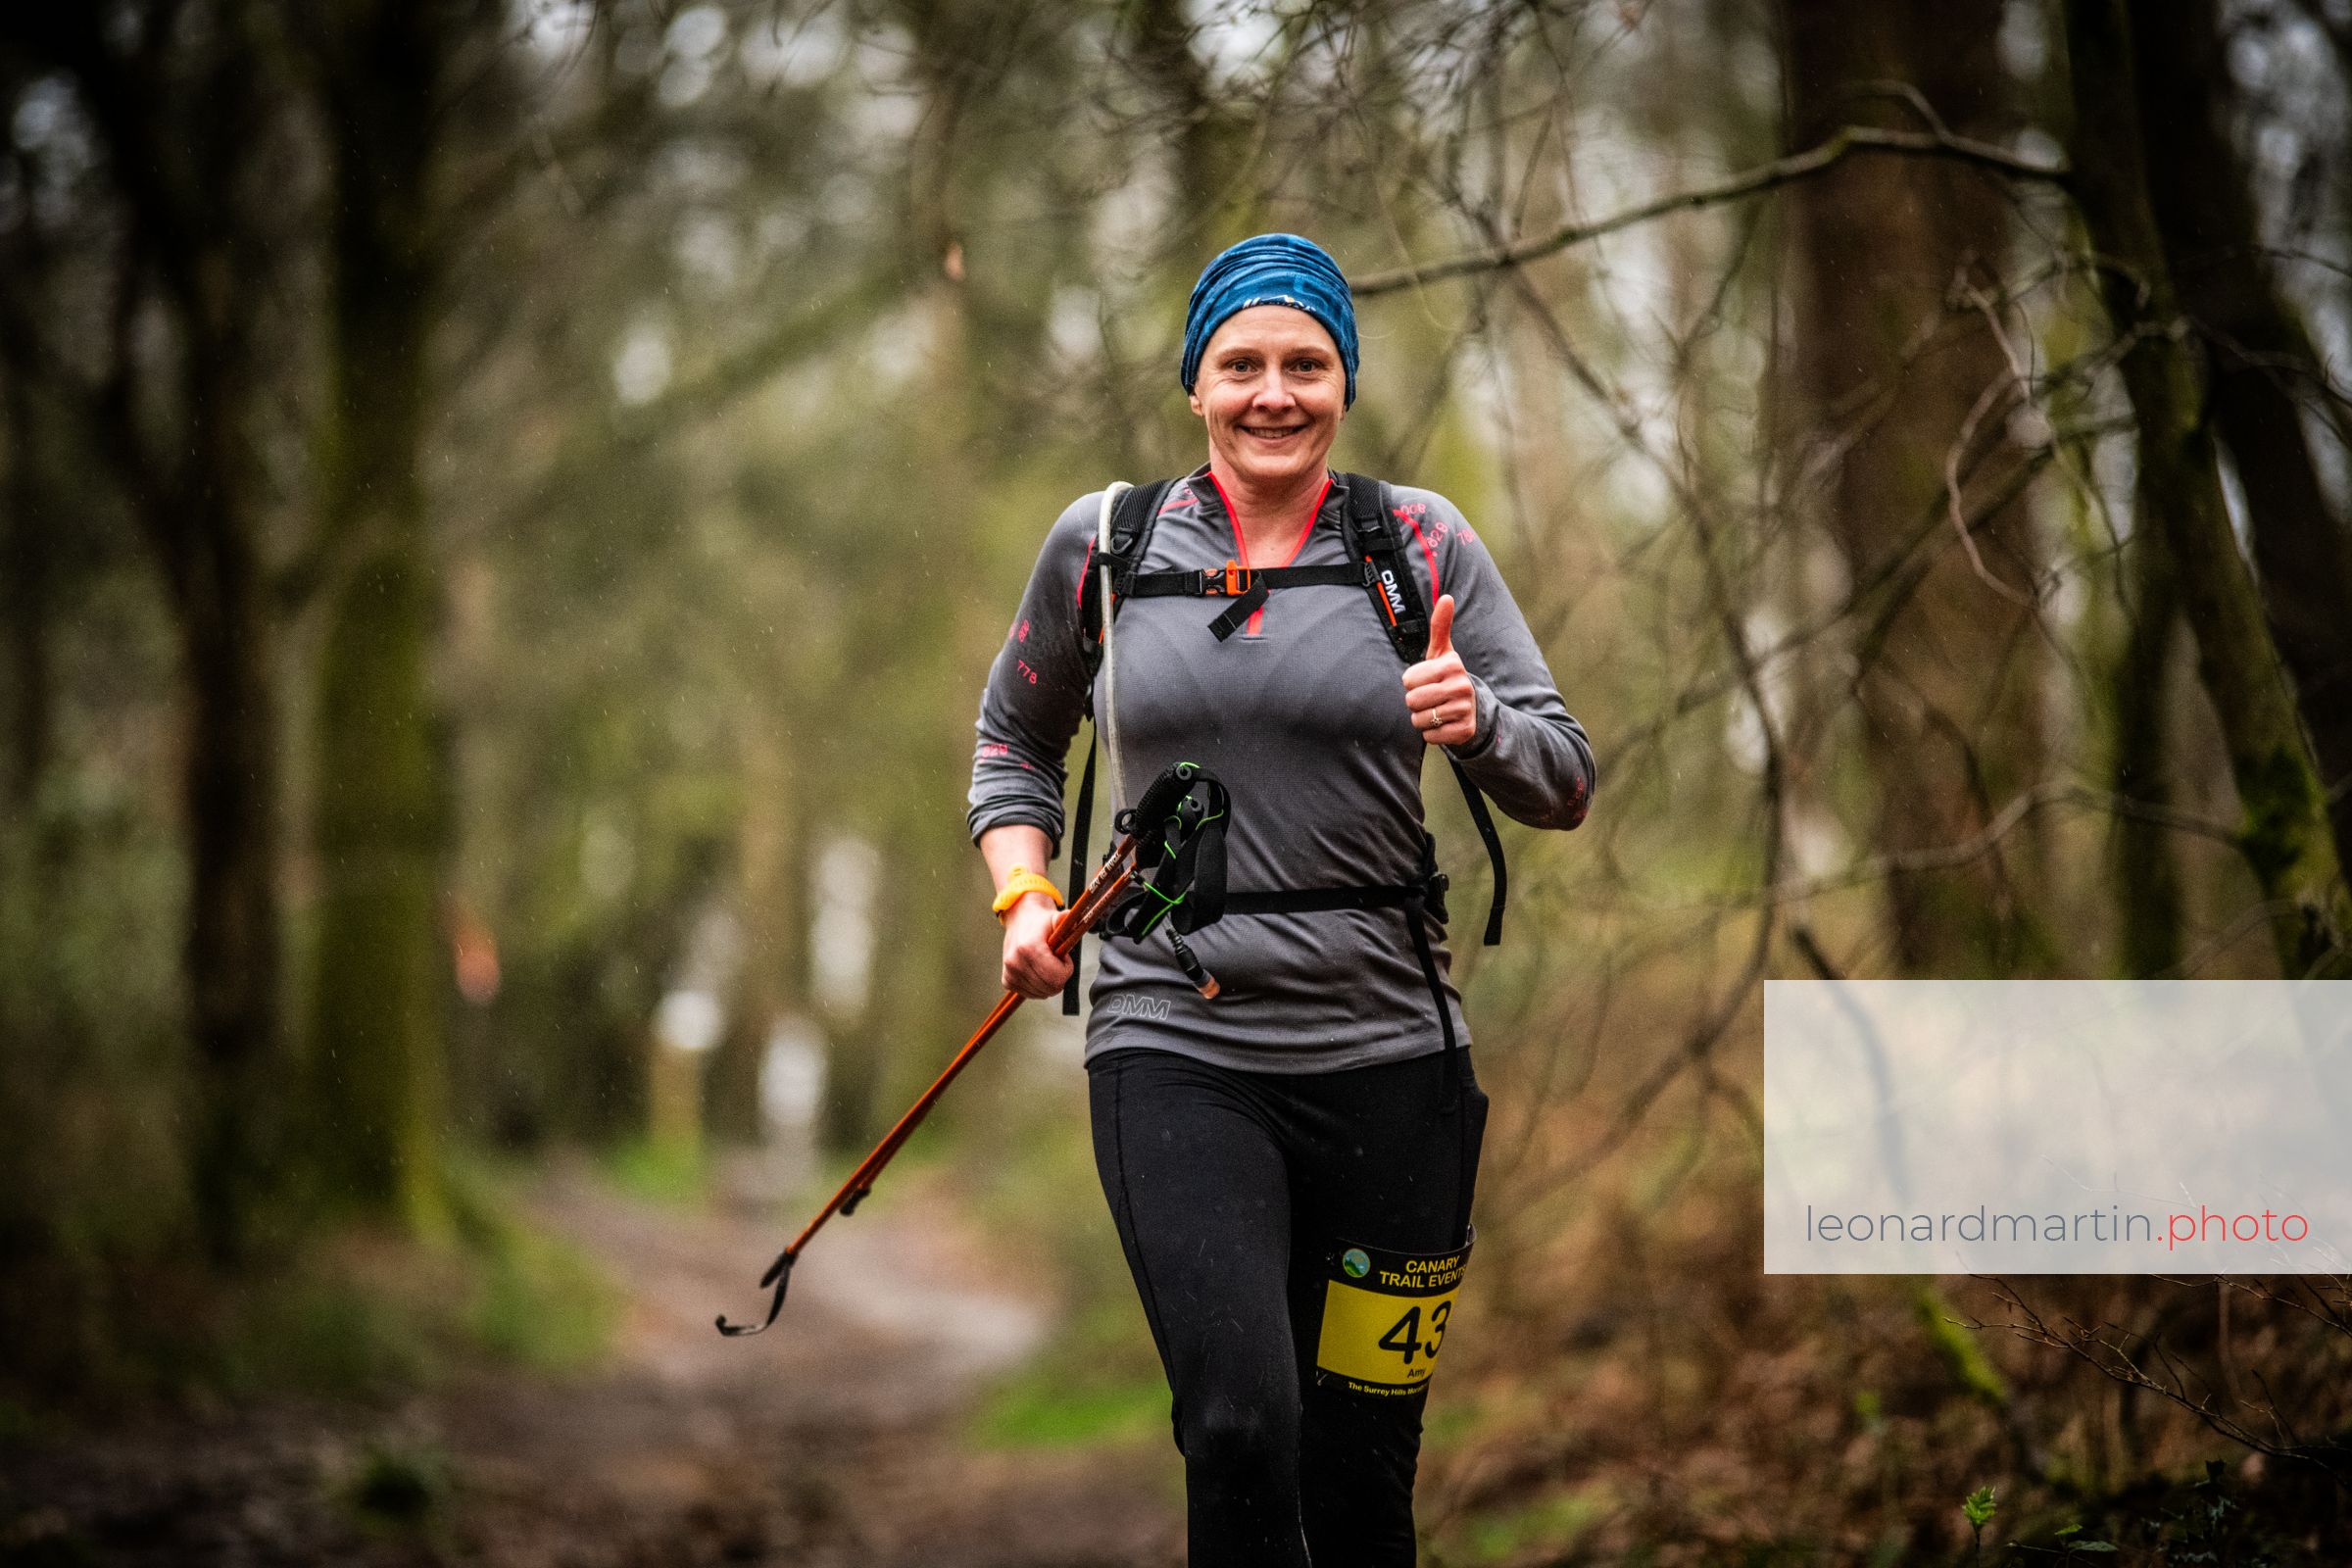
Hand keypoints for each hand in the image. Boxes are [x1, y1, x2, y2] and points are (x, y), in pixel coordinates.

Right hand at [1000, 895, 1072, 998]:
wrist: (1020, 920)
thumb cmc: (1040, 922)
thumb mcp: (1055, 918)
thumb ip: (1063, 919)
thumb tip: (1068, 915)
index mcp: (1029, 947)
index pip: (1056, 977)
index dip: (1066, 969)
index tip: (1064, 957)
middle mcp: (1016, 962)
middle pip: (1050, 987)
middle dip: (1060, 976)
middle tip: (1056, 961)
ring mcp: (1010, 973)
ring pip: (1042, 993)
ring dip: (1049, 981)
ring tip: (1046, 963)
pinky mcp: (1007, 980)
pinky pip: (1031, 994)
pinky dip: (1038, 986)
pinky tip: (1037, 971)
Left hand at [1402, 594, 1477, 747]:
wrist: (1471, 709)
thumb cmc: (1447, 677)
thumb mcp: (1442, 652)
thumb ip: (1440, 626)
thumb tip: (1446, 596)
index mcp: (1452, 665)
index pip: (1408, 679)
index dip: (1411, 682)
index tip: (1425, 680)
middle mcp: (1462, 686)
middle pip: (1412, 700)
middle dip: (1415, 702)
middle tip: (1429, 698)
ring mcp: (1464, 710)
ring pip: (1419, 719)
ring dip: (1421, 718)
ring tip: (1435, 710)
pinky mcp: (1464, 731)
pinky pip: (1429, 736)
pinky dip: (1431, 733)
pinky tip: (1442, 724)